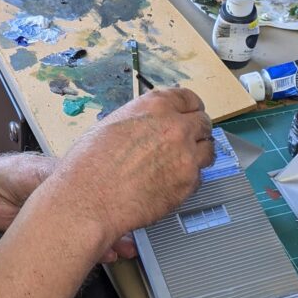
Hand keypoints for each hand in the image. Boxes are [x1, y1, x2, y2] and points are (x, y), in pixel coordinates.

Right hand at [41, 87, 213, 251]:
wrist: (88, 199)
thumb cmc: (89, 165)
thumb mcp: (112, 125)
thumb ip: (141, 121)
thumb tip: (151, 127)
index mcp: (155, 106)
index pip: (189, 98)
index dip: (190, 107)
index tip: (190, 113)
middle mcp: (175, 127)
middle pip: (204, 122)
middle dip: (196, 130)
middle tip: (187, 140)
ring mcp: (186, 156)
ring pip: (208, 150)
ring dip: (197, 154)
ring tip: (181, 162)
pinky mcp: (188, 184)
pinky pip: (198, 177)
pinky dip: (188, 179)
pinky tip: (169, 182)